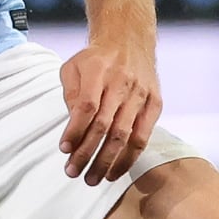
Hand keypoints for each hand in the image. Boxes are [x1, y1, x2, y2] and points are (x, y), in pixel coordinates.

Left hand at [56, 36, 160, 184]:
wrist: (130, 39)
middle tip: (73, 173)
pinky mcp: (155, 103)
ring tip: (93, 179)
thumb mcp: (73, 67)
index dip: (75, 131)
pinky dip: (129, 157)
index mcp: (97, 70)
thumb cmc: (96, 58)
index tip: (64, 150)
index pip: (86, 107)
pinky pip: (143, 136)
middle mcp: (121, 82)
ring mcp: (141, 94)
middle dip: (87, 154)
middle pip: (104, 126)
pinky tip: (116, 171)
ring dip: (107, 161)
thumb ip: (70, 95)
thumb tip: (72, 130)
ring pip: (124, 135)